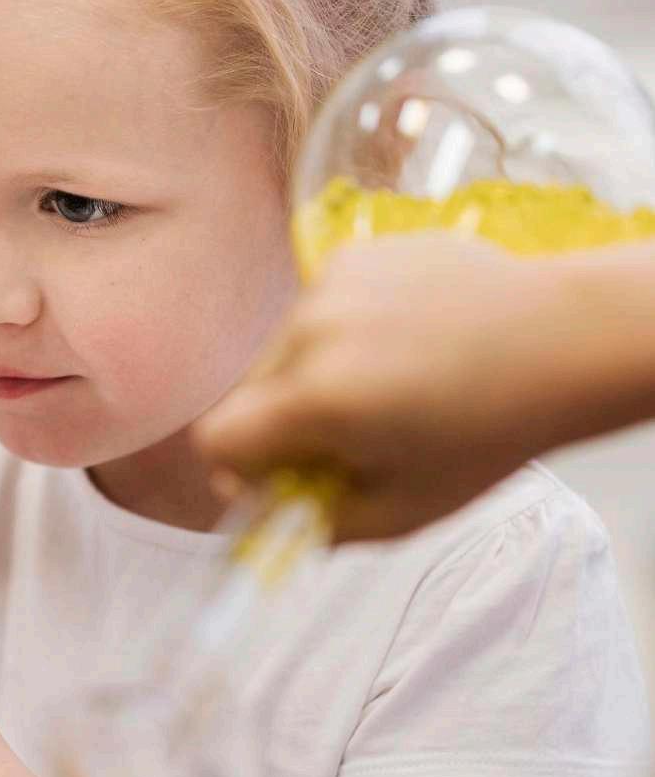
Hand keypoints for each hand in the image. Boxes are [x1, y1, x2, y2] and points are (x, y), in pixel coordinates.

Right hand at [196, 235, 572, 541]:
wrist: (561, 341)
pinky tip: (401, 343)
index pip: (216, 439)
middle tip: (340, 440)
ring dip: (309, 376)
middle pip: (244, 393)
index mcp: (318, 400)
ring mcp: (330, 284)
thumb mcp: (403, 511)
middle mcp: (311, 331)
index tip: (274, 480)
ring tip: (385, 385)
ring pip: (280, 349)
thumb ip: (318, 524)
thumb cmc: (490, 433)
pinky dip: (342, 332)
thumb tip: (266, 517)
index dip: (236, 471)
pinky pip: (317, 307)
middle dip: (277, 425)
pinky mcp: (352, 253)